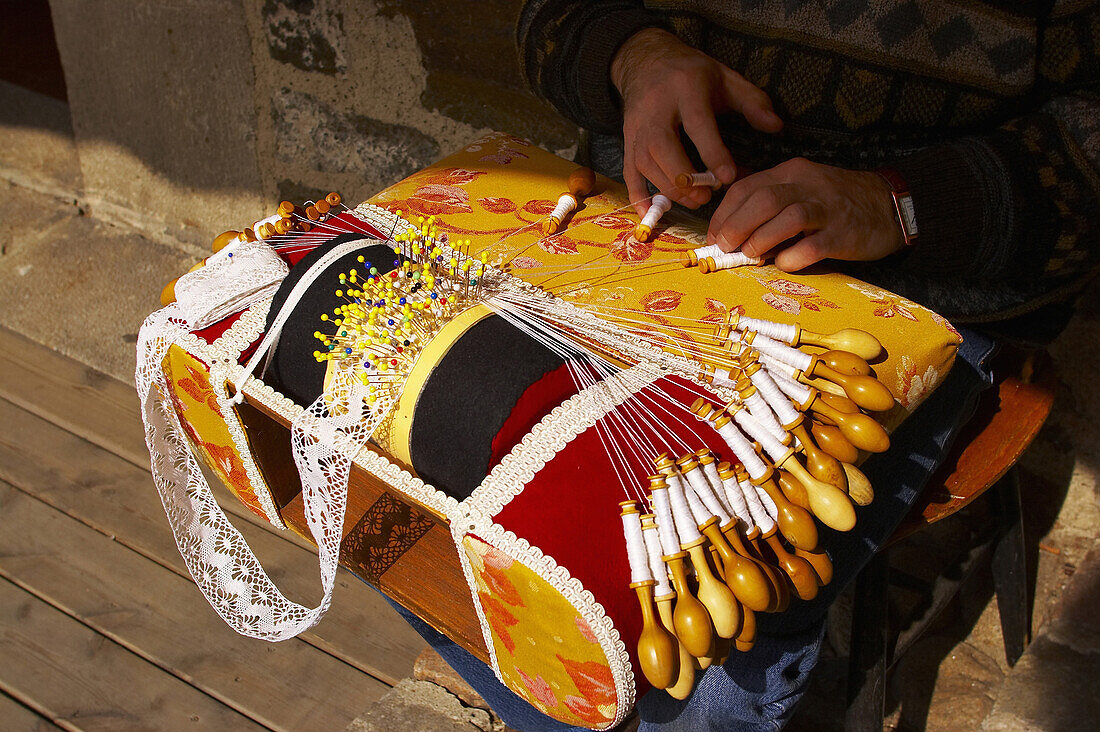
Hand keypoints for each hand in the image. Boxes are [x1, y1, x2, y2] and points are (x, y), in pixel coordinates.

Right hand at [611, 28, 781, 215]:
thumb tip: (777, 126)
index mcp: (686, 88)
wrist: (645, 61)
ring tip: (694, 201)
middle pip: (663, 147)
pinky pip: (628, 171)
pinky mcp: (627, 140)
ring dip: (668, 188)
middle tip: (706, 196)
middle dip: (684, 177)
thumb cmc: (691, 73)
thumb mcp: (725, 78)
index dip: (712, 153)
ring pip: (645, 162)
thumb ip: (753, 101)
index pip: (697, 124)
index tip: (728, 178)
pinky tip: (650, 213)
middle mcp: (656, 108)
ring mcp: (637, 126)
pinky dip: (638, 195)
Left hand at [708, 158, 905, 271]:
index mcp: (792, 172)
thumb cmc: (837, 203)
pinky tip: (784, 264)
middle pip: (762, 200)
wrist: (891, 204)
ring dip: (761, 239)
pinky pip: (812, 247)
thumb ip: (770, 206)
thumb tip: (733, 235)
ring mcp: (828, 209)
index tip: (713, 237)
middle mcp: (808, 186)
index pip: (746, 187)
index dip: (723, 214)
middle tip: (725, 248)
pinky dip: (792, 258)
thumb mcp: (802, 190)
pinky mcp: (843, 235)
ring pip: (786, 217)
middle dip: (736, 226)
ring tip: (751, 256)